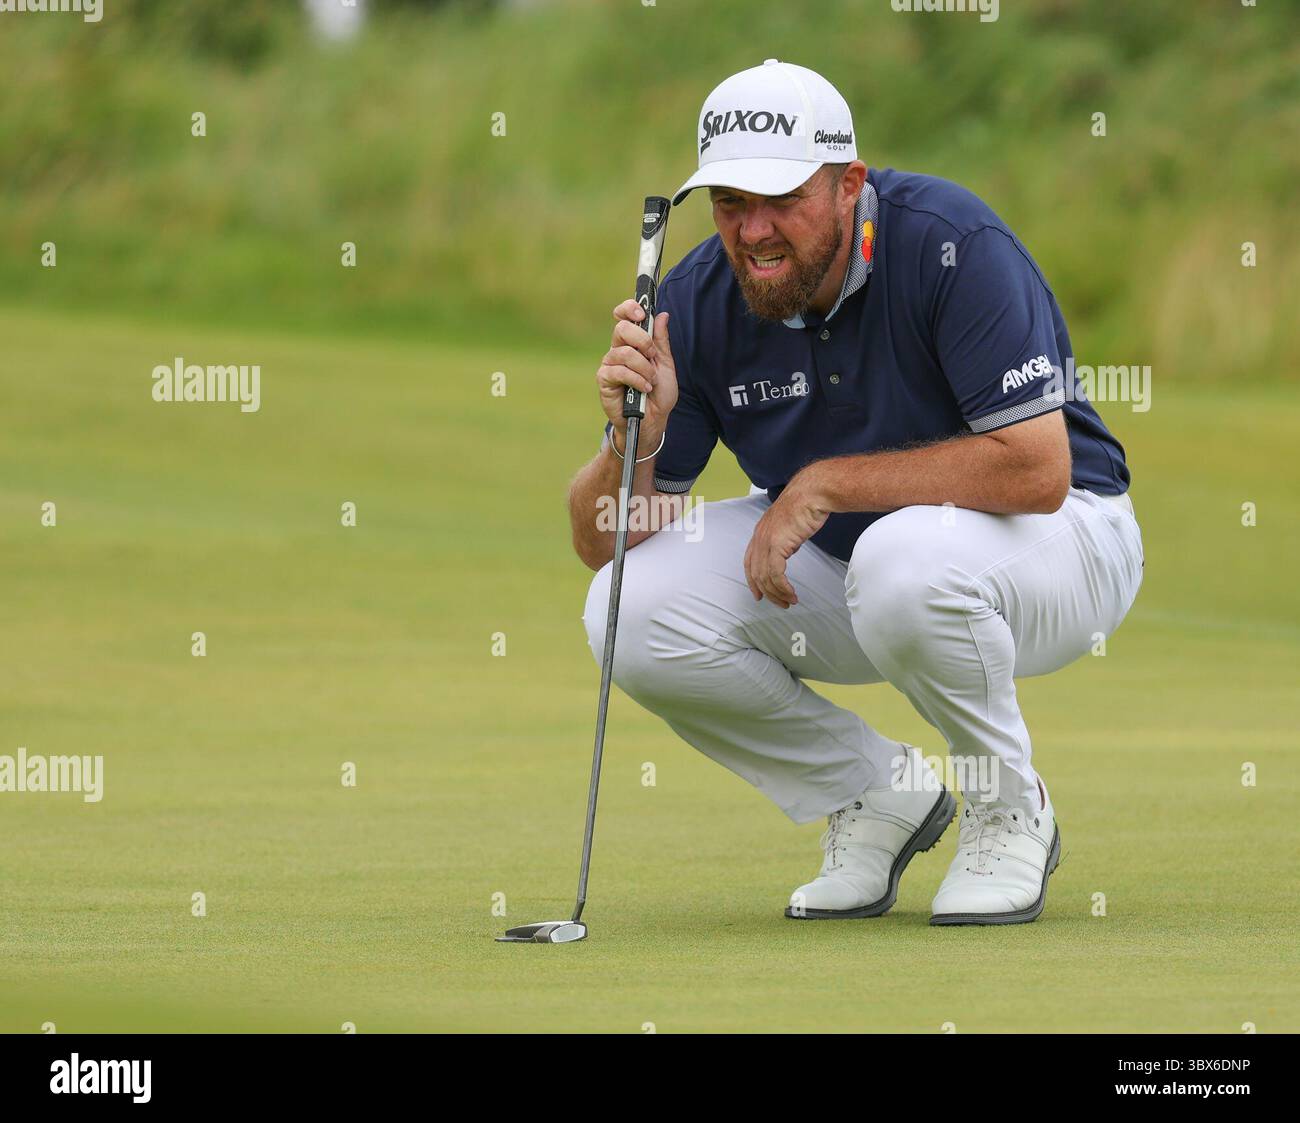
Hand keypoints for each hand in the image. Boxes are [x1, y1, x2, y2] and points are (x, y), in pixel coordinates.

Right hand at [597, 300, 677, 450]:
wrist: (652, 421)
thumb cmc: (658, 394)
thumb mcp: (665, 365)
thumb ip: (661, 341)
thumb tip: (662, 315)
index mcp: (631, 342)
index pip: (623, 316)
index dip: (629, 309)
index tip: (642, 314)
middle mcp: (617, 350)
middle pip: (621, 328)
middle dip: (643, 340)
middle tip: (652, 356)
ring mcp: (609, 364)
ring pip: (624, 353)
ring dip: (644, 368)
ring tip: (651, 381)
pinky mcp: (604, 380)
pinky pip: (619, 371)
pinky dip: (637, 380)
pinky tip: (644, 388)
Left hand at [743, 475, 831, 608]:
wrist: (813, 493)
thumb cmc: (806, 505)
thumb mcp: (790, 526)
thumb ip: (784, 540)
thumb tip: (787, 551)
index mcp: (760, 532)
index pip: (749, 562)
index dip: (753, 580)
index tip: (759, 594)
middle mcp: (759, 537)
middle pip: (755, 573)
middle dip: (767, 592)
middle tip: (781, 604)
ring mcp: (766, 541)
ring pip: (765, 577)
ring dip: (778, 593)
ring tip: (790, 601)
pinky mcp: (777, 545)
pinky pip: (776, 574)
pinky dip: (783, 588)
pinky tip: (792, 593)